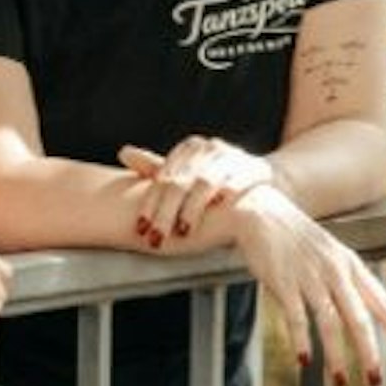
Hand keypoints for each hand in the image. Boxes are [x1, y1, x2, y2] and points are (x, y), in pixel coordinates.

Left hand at [120, 137, 278, 246]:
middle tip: (155, 237)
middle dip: (165, 213)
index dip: (150, 204)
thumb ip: (156, 167)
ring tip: (183, 232)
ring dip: (191, 210)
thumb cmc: (217, 184)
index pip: (162, 178)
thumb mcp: (187, 174)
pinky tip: (215, 216)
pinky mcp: (255, 170)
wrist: (263, 184)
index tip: (140, 229)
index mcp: (190, 148)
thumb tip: (122, 152)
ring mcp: (233, 157)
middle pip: (179, 183)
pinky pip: (235, 184)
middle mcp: (210, 148)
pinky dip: (222, 200)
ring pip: (203, 184)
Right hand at [222, 189, 385, 385]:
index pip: (380, 300)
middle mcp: (334, 271)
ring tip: (340, 382)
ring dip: (336, 355)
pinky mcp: (281, 281)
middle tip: (376, 381)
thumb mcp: (328, 254)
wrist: (259, 210)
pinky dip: (301, 340)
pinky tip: (304, 361)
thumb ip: (345, 282)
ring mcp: (308, 276)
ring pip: (329, 322)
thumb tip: (361, 316)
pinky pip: (295, 317)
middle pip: (358, 318)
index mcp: (350, 264)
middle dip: (369, 352)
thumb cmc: (296, 238)